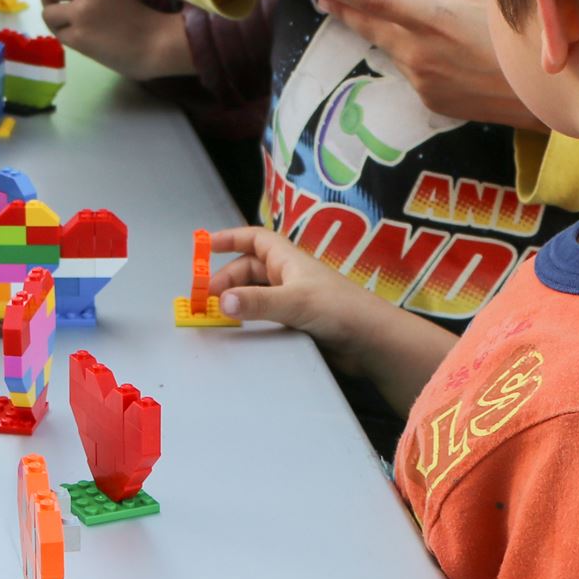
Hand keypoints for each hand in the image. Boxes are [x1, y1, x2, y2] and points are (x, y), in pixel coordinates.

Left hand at [38, 0, 192, 80]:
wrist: (157, 43)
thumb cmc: (139, 21)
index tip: (68, 2)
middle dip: (49, 3)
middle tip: (62, 17)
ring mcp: (81, 12)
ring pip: (47, 13)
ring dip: (57, 24)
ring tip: (76, 32)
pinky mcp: (79, 36)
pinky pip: (58, 35)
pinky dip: (67, 40)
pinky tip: (85, 43)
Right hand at [208, 222, 461, 410]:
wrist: (373, 340)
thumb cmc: (340, 310)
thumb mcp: (294, 302)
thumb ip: (257, 302)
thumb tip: (223, 301)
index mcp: (288, 259)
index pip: (254, 239)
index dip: (230, 238)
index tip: (205, 245)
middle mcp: (289, 275)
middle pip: (249, 269)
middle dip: (226, 279)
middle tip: (206, 300)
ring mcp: (294, 299)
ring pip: (256, 293)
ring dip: (237, 300)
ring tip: (218, 315)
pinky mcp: (299, 321)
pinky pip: (266, 314)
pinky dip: (250, 318)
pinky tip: (242, 330)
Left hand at [293, 0, 541, 128]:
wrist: (549, 92)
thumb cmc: (520, 35)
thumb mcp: (481, 3)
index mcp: (432, 19)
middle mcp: (418, 52)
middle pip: (366, 24)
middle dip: (341, 5)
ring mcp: (421, 80)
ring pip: (388, 47)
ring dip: (383, 31)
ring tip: (397, 17)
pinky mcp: (429, 99)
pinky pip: (410, 70)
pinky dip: (411, 55)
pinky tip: (440, 53)